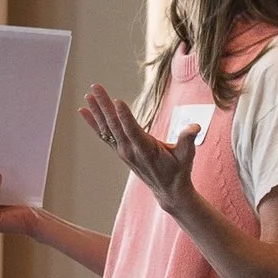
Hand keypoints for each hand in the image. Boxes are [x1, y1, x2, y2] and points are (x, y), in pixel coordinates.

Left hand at [81, 83, 200, 219]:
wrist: (168, 190)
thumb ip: (188, 140)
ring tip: (88, 94)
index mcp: (147, 150)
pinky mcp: (120, 151)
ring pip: (107, 128)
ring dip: (97, 111)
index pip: (133, 131)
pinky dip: (93, 123)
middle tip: (96, 88)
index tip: (117, 100)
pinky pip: (104, 135)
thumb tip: (194, 126)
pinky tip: (83, 111)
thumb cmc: (178, 170)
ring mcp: (123, 151)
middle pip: (115, 125)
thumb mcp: (187, 156)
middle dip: (104, 106)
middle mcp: (131, 151)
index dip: (125, 116)